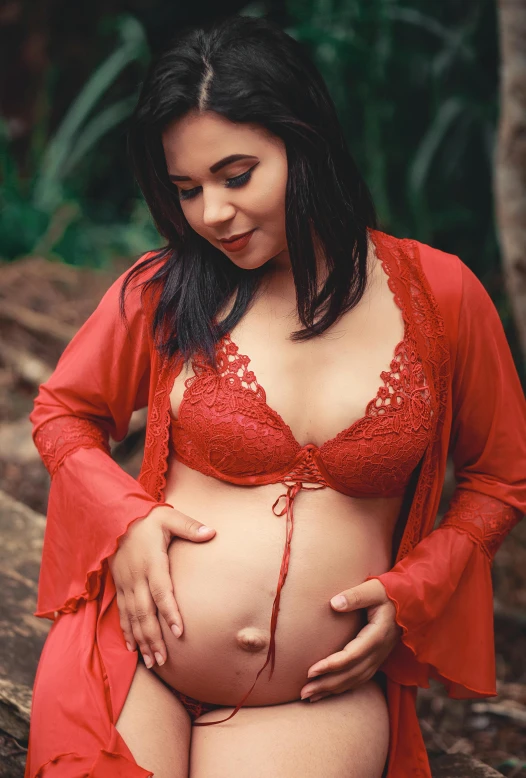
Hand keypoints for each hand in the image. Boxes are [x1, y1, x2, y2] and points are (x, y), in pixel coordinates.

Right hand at [107, 505, 215, 669]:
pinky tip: (132, 649)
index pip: (161, 591)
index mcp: (151, 563)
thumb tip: (212, 533)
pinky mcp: (118, 586)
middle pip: (145, 613)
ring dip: (140, 641)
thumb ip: (190, 527)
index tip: (179, 631)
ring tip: (151, 662)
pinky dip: (126, 632)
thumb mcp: (169, 517)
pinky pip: (122, 613)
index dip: (169, 612)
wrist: (115, 518)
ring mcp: (125, 584)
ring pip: (132, 618)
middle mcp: (136, 577)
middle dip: (153, 638)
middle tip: (162, 660)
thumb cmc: (147, 519)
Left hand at [300, 578, 401, 701]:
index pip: (352, 656)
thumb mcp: (373, 589)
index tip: (311, 670)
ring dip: (333, 690)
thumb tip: (333, 603)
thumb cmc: (387, 592)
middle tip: (303, 692)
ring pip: (355, 680)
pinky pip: (360, 678)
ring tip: (310, 697)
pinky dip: (344, 687)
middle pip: (351, 674)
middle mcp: (379, 651)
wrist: (408, 601)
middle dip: (327, 685)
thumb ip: (354, 596)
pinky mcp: (377, 659)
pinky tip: (328, 692)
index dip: (331, 665)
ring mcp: (379, 657)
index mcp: (377, 635)